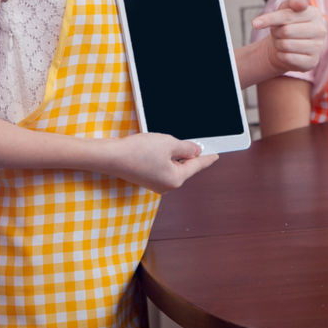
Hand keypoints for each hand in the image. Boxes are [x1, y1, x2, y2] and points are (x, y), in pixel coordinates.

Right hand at [101, 132, 217, 191]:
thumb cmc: (138, 151)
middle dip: (188, 154)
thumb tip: (195, 151)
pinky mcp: (146, 178)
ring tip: (168, 141)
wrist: (111, 157)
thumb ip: (186, 148)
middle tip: (194, 141)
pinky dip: (164, 156)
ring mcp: (156, 183)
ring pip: (172, 165)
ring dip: (174, 153)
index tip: (216, 155)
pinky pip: (162, 166)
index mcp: (175, 180)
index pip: (196, 166)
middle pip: (185, 167)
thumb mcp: (169, 144)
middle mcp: (167, 186)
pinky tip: (159, 147)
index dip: (207, 157)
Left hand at [251, 0, 326, 73]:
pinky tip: (286, 53)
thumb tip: (299, 3)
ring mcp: (318, 47)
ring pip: (286, 45)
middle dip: (276, 32)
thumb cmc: (286, 24)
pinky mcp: (312, 62)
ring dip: (278, 44)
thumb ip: (290, 3)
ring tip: (283, 42)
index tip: (254, 24)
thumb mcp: (285, 10)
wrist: (288, 46)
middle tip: (279, 33)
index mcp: (315, 13)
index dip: (269, 19)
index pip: (287, 16)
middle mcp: (320, 30)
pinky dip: (281, 56)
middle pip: (286, 31)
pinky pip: (288, 58)